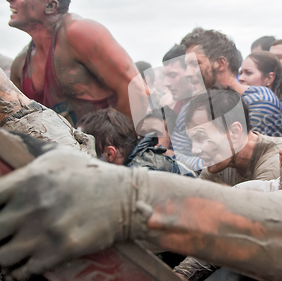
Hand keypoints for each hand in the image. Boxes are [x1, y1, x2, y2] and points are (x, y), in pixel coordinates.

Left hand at [0, 146, 151, 279]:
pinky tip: (26, 265)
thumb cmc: (94, 175)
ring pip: (2, 256)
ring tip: (14, 252)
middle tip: (9, 234)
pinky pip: (24, 271)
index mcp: (29, 179)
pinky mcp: (60, 250)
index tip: (3, 214)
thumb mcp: (61, 156)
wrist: (128, 197)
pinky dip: (21, 271)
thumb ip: (31, 161)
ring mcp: (45, 229)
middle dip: (0, 234)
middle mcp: (32, 205)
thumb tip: (8, 153)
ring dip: (6, 256)